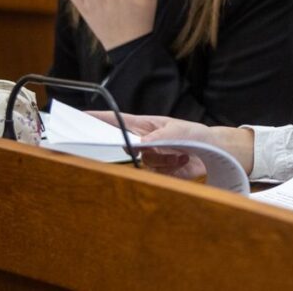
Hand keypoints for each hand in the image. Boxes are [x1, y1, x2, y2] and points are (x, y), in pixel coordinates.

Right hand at [89, 112, 254, 177]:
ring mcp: (148, 159)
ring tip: (180, 152)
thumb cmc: (195, 135)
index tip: (78, 117)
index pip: (116, 121)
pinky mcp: (156, 174)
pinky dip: (169, 169)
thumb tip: (141, 145)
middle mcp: (142, 142)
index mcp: (144, 126)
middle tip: (140, 147)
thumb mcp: (179, 131)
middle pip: (121, 145)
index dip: (97, 119)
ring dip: (163, 159)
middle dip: (127, 148)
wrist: (214, 154)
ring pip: (142, 162)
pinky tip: (182, 162)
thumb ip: (159, 137)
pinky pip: (153, 175)